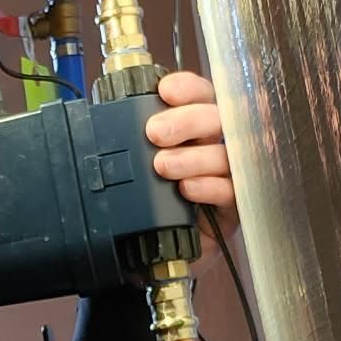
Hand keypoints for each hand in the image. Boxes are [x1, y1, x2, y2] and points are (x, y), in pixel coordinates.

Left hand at [145, 71, 238, 245]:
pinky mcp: (231, 208)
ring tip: (163, 167)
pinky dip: (209, 186)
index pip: (200, 95)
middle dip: (186, 121)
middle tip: (155, 133)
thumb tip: (108, 122)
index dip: (188, 88)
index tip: (165, 91)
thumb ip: (132, 143)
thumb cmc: (149, 203)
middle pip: (216, 119)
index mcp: (191, 128)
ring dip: (192, 157)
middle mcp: (213, 146)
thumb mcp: (136, 168)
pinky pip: (231, 191)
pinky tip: (187, 189)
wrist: (155, 251)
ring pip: (224, 155)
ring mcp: (226, 176)